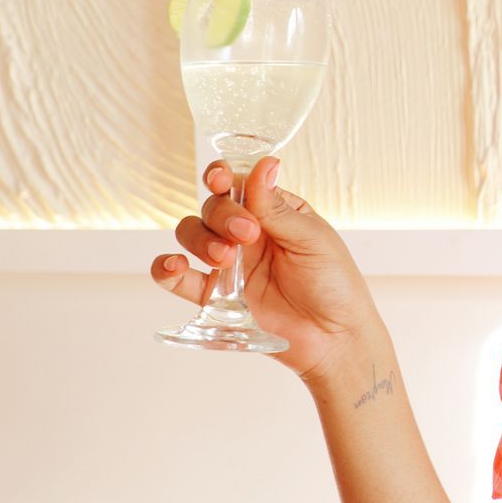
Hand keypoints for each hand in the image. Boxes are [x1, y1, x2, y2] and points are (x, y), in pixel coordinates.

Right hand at [151, 156, 380, 384]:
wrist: (334, 338)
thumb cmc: (334, 284)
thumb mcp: (312, 239)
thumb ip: (278, 208)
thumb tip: (264, 164)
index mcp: (273, 212)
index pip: (237, 185)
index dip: (222, 177)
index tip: (219, 179)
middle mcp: (247, 234)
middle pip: (212, 208)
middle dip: (222, 216)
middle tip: (247, 235)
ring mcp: (229, 264)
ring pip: (192, 235)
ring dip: (200, 239)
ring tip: (225, 259)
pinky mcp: (216, 297)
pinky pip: (179, 279)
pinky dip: (167, 268)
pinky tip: (174, 266)